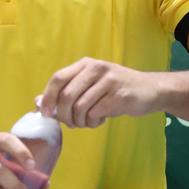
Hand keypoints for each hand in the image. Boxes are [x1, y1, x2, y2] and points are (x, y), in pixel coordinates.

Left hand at [38, 57, 161, 127]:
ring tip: (86, 122)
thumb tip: (38, 103)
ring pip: (80, 107)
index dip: (48, 97)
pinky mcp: (120, 96)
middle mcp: (96, 69)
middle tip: (70, 123)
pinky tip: (99, 120)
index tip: (45, 113)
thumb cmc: (115, 89)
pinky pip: (95, 114)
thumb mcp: (90, 84)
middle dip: (64, 115)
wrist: (151, 90)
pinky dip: (92, 122)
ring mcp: (109, 81)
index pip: (58, 78)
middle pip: (67, 96)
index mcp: (85, 64)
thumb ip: (66, 92)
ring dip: (79, 121)